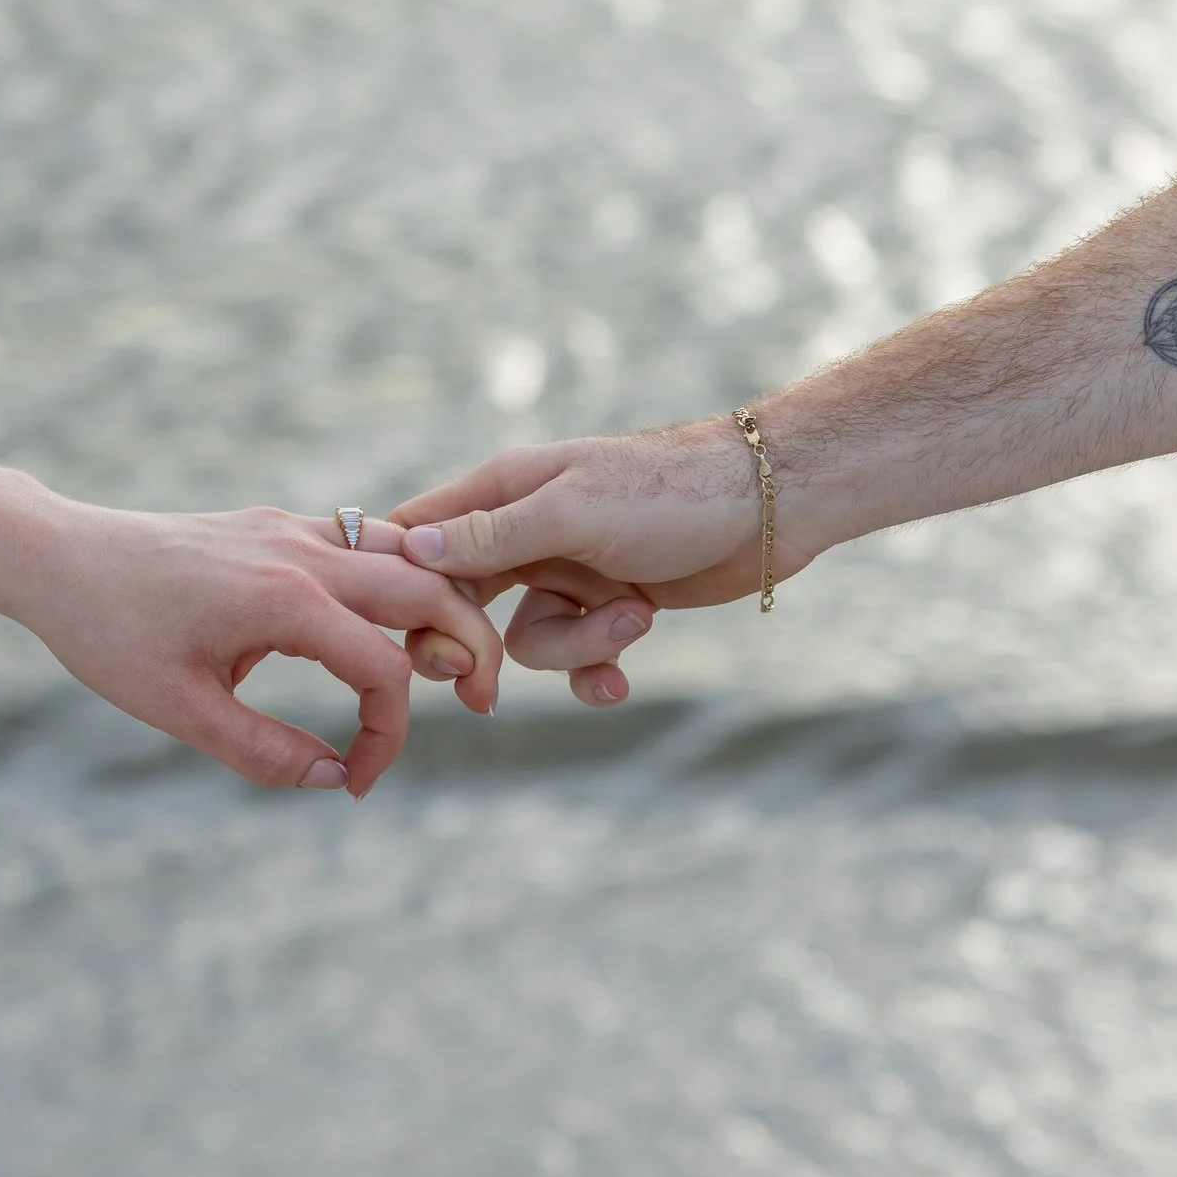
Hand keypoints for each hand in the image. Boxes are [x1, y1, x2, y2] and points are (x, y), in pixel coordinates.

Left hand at [0, 493, 502, 796]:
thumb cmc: (109, 634)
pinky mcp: (278, 526)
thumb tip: (330, 778)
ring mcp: (293, 531)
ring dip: (441, 606)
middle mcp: (302, 554)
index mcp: (283, 601)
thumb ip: (261, 750)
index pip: (383, 673)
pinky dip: (398, 580)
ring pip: (408, 556)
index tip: (354, 782)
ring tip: (448, 664)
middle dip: (471, 649)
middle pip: (430, 592)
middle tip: (483, 703)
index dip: (386, 738)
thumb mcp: (179, 710)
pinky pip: (365, 542)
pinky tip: (387, 627)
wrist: (59, 557)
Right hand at [388, 417, 818, 703]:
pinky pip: (576, 656)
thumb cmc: (670, 493)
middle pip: (459, 600)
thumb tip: (411, 551)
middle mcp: (526, 530)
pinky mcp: (609, 603)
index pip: (419, 536)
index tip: (417, 633)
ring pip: (526, 639)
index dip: (404, 588)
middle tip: (481, 686)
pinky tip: (625, 672)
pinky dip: (596, 669)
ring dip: (575, 649)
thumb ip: (494, 535)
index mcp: (504, 490)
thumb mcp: (573, 512)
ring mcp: (567, 569)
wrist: (771, 507)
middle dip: (472, 648)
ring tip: (630, 624)